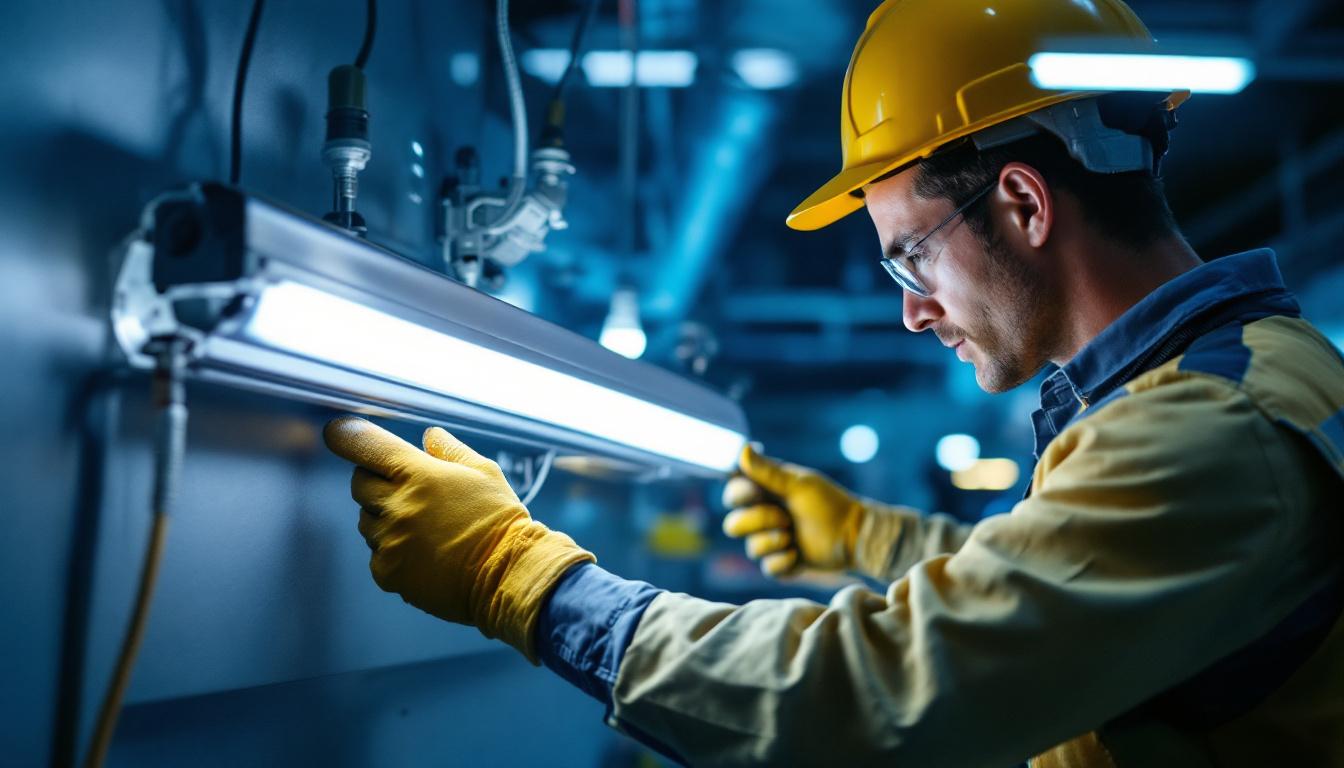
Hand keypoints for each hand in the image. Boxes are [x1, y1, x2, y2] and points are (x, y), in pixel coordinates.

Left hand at [323, 416, 593, 660]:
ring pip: (366, 520)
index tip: (339, 433)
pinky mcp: (388, 572)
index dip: (346, 436)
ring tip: (423, 527)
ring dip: (384, 518)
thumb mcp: (484, 472)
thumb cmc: (500, 521)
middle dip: (377, 481)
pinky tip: (423, 552)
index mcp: (418, 475)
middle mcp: (397, 506)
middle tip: (407, 490)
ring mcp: (389, 542)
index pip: (363, 445)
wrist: (507, 574)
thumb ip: (450, 451)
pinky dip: (393, 550)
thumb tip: (430, 436)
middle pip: (359, 483)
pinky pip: (376, 553)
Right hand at [721, 446, 865, 576]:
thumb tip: (742, 449)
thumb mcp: (799, 484)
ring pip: (751, 548)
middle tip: (785, 518)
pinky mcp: (781, 563)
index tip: (757, 493)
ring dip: (773, 542)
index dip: (739, 495)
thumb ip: (768, 471)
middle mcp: (763, 517)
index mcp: (765, 494)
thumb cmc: (829, 503)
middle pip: (733, 525)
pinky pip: (767, 568)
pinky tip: (799, 555)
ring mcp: (771, 541)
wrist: (853, 535)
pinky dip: (784, 561)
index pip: (733, 493)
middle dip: (759, 522)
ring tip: (794, 537)